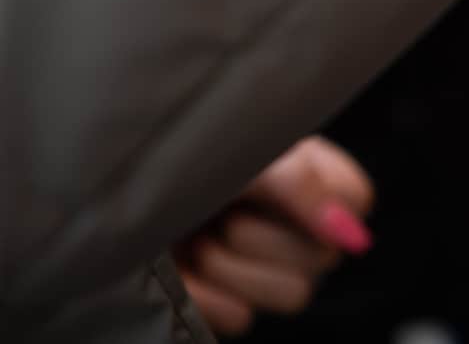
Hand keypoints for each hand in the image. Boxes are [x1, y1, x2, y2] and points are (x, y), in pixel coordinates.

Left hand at [174, 137, 373, 336]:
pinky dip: (208, 295)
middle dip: (265, 237)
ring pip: (295, 294)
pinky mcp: (225, 306)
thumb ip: (304, 188)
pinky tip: (185, 273)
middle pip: (326, 256)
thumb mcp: (243, 158)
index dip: (328, 204)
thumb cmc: (175, 162)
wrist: (105, 203)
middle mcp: (288, 225)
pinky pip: (241, 318)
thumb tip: (356, 238)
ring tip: (201, 242)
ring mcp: (258, 270)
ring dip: (237, 268)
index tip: (283, 191)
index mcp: (301, 176)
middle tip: (226, 214)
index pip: (357, 200)